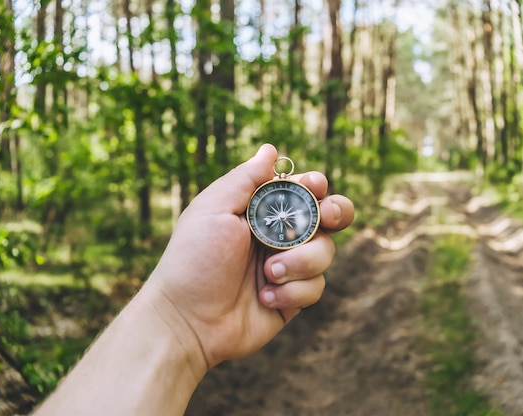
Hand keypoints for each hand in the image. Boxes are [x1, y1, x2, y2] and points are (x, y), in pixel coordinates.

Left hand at [140, 144, 353, 369]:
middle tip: (325, 218)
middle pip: (328, 218)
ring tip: (269, 272)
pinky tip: (265, 297)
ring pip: (326, 252)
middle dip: (334, 213)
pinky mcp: (293, 297)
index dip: (316, 185)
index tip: (315, 186)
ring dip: (301, 260)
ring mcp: (288, 267)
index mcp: (260, 211)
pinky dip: (293, 290)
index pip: (301, 190)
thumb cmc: (193, 260)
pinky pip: (316, 286)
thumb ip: (245, 180)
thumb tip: (270, 150)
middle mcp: (278, 236)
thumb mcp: (213, 209)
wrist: (187, 320)